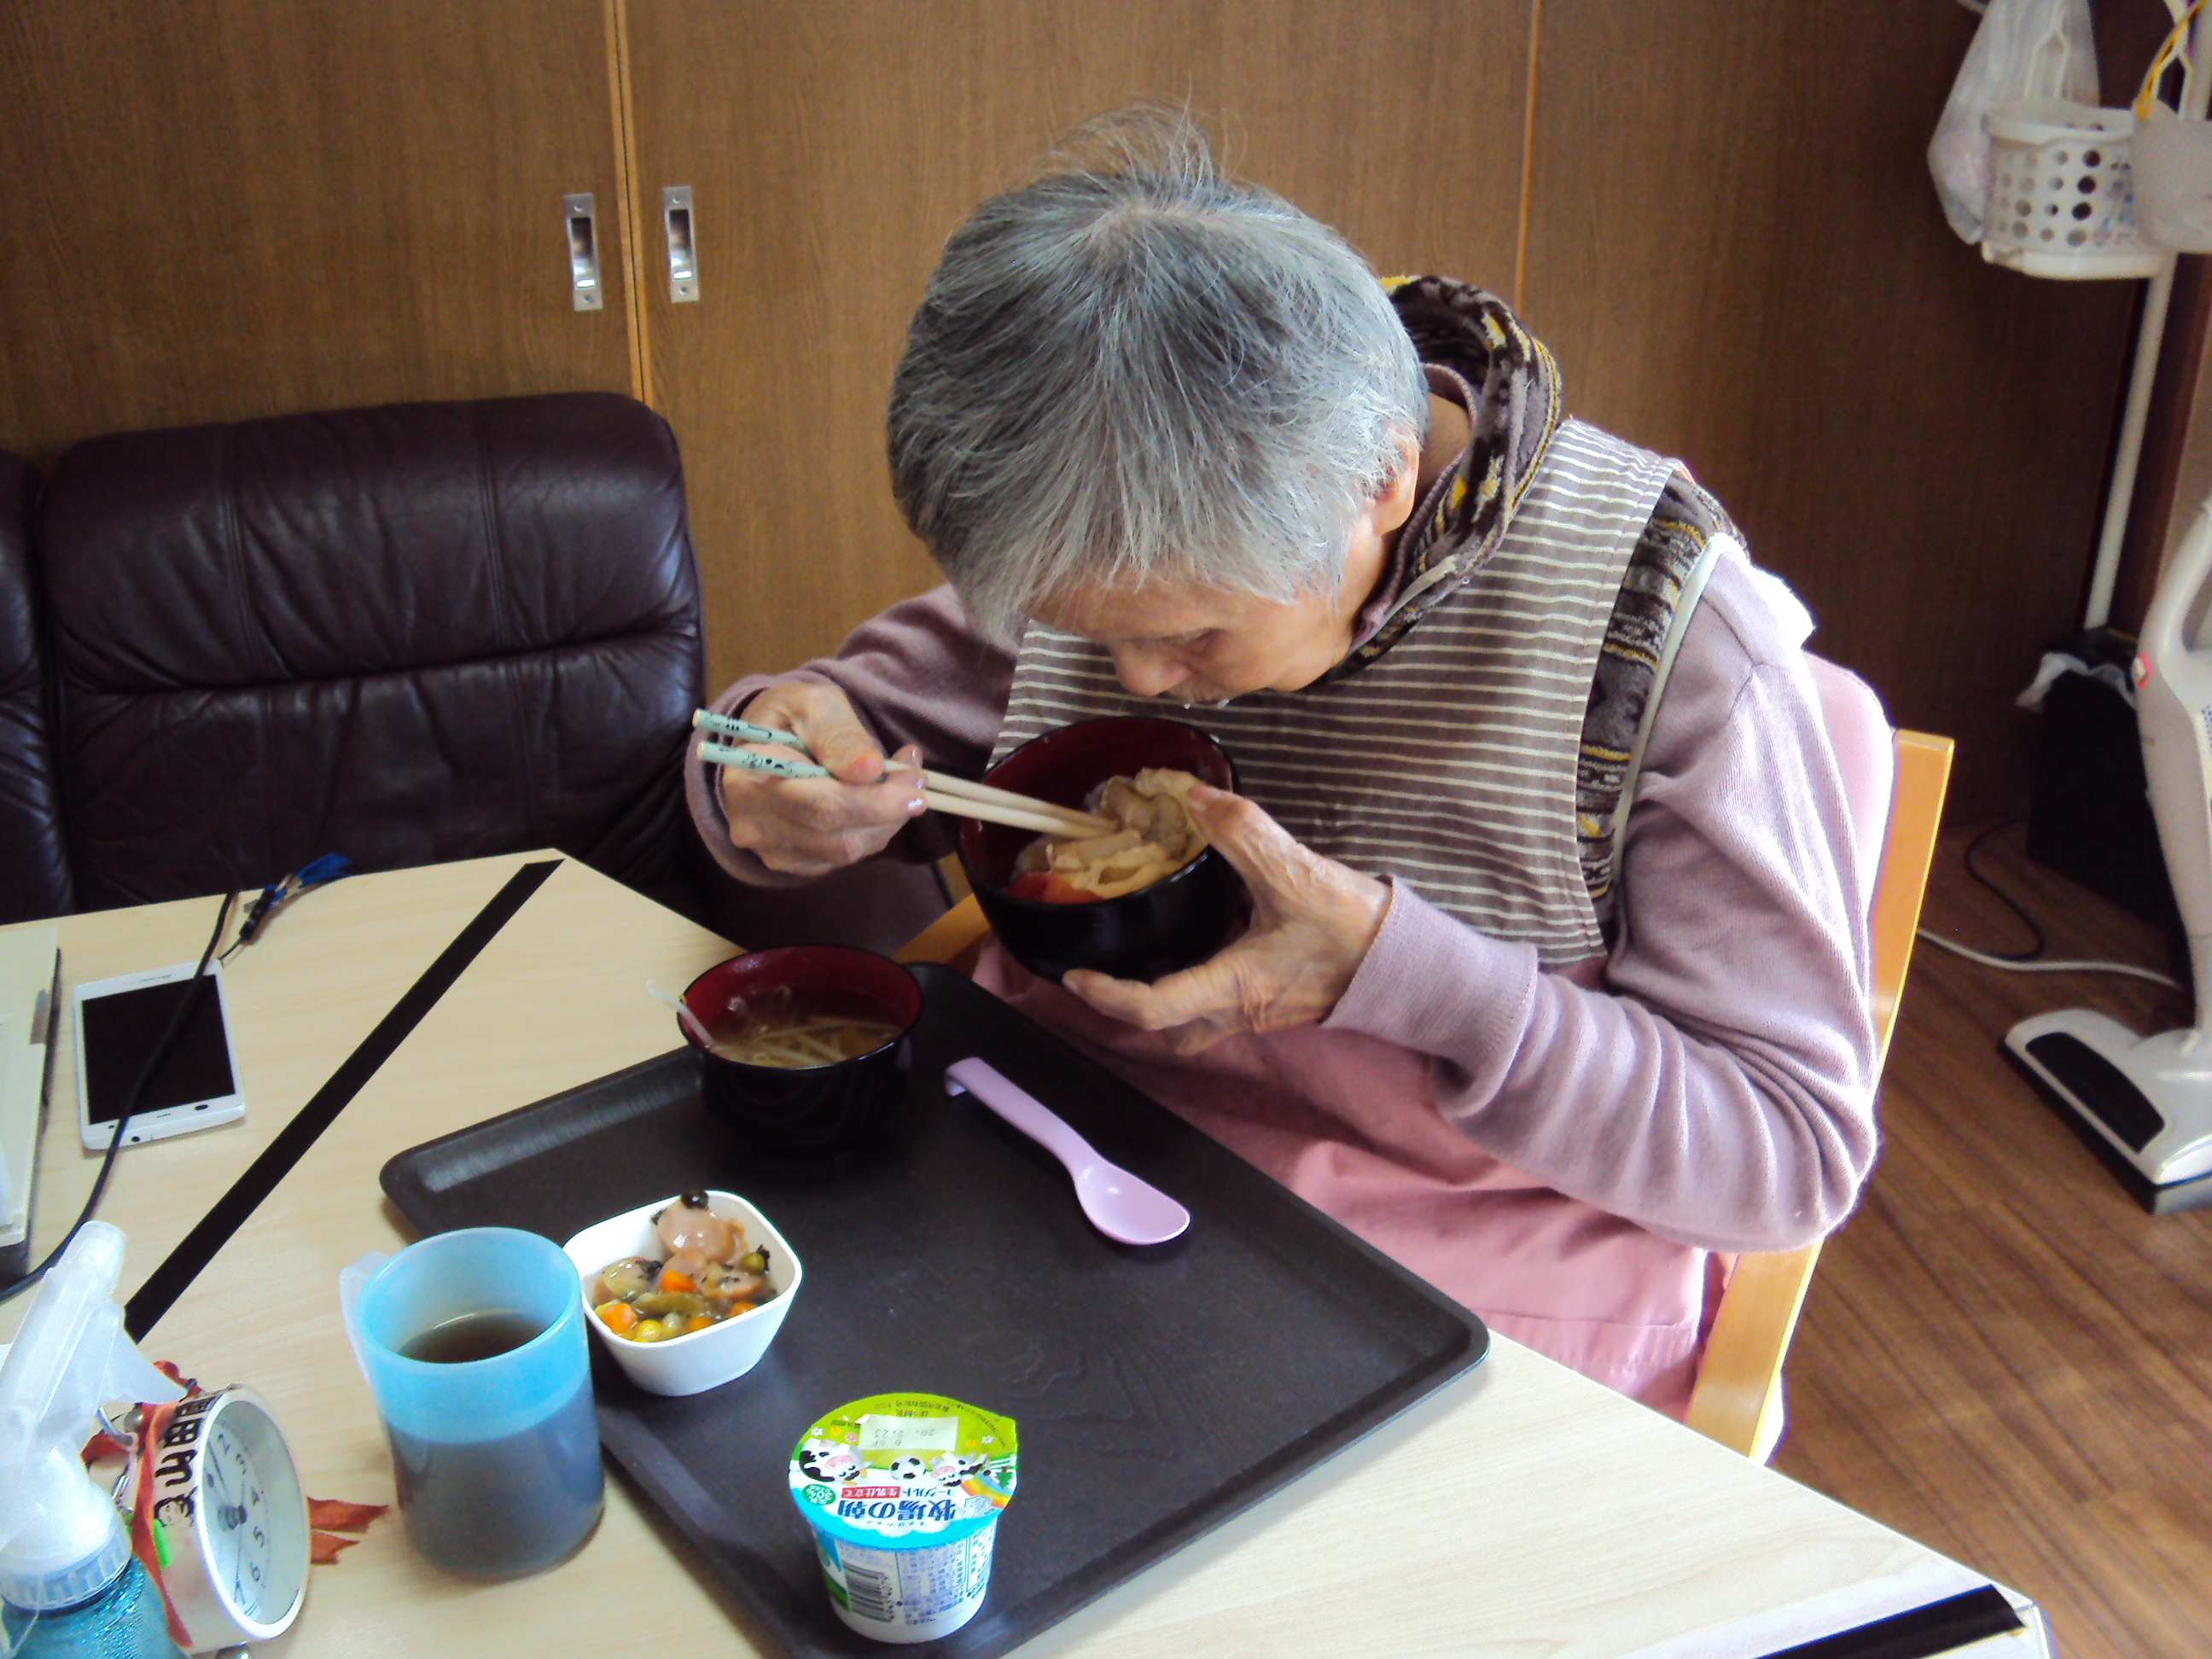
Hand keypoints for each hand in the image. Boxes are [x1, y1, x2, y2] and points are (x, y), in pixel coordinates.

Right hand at [715, 682, 926, 876]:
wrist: (765, 742)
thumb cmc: (792, 717)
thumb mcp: (815, 704)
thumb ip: (840, 736)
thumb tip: (870, 770)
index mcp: (750, 775)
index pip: (821, 806)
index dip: (875, 800)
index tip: (914, 778)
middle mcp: (752, 821)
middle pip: (835, 837)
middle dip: (889, 811)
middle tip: (918, 781)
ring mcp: (768, 847)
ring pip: (843, 852)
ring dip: (885, 823)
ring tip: (903, 786)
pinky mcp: (788, 860)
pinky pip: (840, 859)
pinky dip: (870, 833)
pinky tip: (878, 805)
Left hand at [1062, 787, 1388, 1052]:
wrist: (1417, 965)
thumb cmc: (1357, 931)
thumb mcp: (1298, 873)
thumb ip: (1244, 833)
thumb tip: (1195, 799)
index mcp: (1236, 986)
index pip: (1155, 1008)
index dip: (1108, 996)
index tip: (1075, 977)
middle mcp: (1243, 1010)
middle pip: (1172, 1031)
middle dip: (1135, 1011)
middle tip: (1107, 972)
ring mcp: (1265, 1011)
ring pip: (1200, 1024)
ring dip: (1170, 1002)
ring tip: (1148, 957)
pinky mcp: (1282, 1001)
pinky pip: (1227, 1005)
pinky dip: (1203, 984)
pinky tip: (1207, 940)